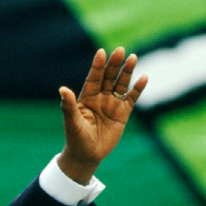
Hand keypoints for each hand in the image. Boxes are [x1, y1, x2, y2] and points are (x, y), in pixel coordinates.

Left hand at [57, 47, 147, 184]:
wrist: (87, 155)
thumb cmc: (76, 139)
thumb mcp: (72, 123)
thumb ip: (68, 106)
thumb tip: (62, 89)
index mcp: (86, 97)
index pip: (93, 77)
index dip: (97, 66)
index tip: (101, 53)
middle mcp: (100, 97)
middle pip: (109, 77)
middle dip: (114, 64)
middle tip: (120, 50)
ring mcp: (112, 104)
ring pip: (121, 84)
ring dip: (127, 71)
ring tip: (133, 57)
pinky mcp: (123, 113)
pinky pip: (132, 98)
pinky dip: (138, 88)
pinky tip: (144, 77)